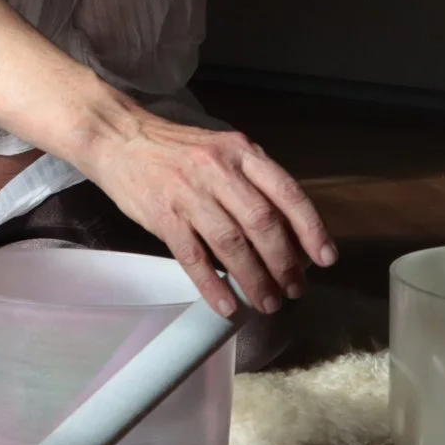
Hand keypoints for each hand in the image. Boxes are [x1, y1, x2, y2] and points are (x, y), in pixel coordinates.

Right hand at [77, 114, 335, 317]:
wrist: (118, 138)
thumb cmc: (175, 150)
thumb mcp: (222, 150)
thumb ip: (252, 181)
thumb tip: (288, 232)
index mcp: (241, 151)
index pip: (286, 192)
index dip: (311, 228)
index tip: (325, 259)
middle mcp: (218, 170)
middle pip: (262, 223)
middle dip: (285, 263)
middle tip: (296, 290)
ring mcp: (189, 193)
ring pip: (231, 244)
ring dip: (254, 280)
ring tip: (268, 303)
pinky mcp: (163, 216)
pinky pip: (193, 257)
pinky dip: (212, 286)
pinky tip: (228, 306)